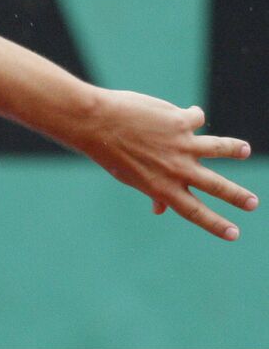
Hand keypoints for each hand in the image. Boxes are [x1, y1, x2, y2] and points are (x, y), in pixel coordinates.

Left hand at [78, 90, 255, 239]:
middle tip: (254, 204)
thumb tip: (160, 210)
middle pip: (215, 186)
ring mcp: (181, 145)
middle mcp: (175, 169)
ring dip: (234, 148)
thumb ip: (151, 191)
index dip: (216, 224)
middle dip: (237, 196)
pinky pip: (196, 118)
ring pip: (219, 148)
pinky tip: (189, 114)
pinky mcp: (180, 122)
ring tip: (244, 151)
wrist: (95, 122)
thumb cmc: (110, 151)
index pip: (195, 212)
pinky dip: (194, 116)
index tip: (234, 235)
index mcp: (162, 187)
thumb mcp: (130, 176)